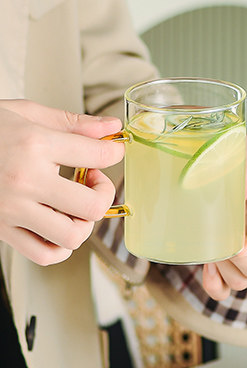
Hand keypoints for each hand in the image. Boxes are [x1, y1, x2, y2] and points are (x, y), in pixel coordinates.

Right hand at [0, 100, 123, 265]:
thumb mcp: (24, 113)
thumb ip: (72, 123)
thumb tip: (111, 126)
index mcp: (34, 145)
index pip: (98, 154)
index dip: (114, 152)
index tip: (111, 151)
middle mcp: (24, 181)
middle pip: (92, 206)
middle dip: (103, 194)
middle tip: (92, 181)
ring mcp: (11, 209)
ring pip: (72, 236)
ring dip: (83, 222)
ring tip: (73, 204)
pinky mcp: (0, 229)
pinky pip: (44, 254)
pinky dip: (60, 246)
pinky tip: (57, 224)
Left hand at [202, 135, 246, 299]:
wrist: (221, 168)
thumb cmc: (242, 158)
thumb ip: (246, 167)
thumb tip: (233, 195)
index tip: (243, 245)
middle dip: (237, 257)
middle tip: (218, 240)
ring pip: (244, 279)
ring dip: (224, 268)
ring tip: (211, 246)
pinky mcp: (237, 264)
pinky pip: (228, 288)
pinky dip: (216, 284)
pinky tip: (209, 266)